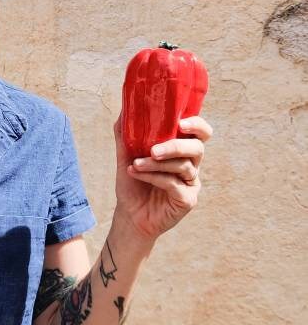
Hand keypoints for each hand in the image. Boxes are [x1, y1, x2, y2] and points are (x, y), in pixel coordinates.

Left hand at [112, 113, 213, 242]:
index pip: (201, 133)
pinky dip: (153, 177)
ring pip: (183, 166)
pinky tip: (135, 174)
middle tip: (153, 149)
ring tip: (135, 164)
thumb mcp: (126, 156)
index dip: (197, 125)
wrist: (129, 215)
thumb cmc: (133, 184)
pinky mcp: (188, 200)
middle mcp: (191, 165)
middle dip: (175, 146)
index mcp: (182, 150)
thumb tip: (124, 109)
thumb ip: (126, 135)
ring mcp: (191, 183)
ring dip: (156, 163)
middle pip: (197, 148)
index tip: (181, 122)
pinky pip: (174, 184)